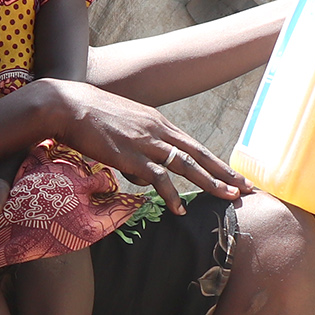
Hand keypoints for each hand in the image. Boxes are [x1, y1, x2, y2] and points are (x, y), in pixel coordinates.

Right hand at [29, 80, 243, 215]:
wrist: (66, 105)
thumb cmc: (89, 116)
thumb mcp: (123, 128)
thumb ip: (139, 147)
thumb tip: (145, 175)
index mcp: (158, 122)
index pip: (194, 145)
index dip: (216, 162)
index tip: (235, 176)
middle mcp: (158, 130)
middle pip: (199, 154)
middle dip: (225, 173)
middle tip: (247, 188)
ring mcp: (145, 142)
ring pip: (187, 165)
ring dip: (210, 183)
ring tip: (228, 198)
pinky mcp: (130, 155)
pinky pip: (158, 177)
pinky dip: (171, 194)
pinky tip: (180, 209)